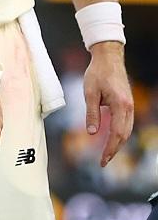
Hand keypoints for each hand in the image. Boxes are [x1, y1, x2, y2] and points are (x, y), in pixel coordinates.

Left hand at [84, 41, 133, 165]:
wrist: (108, 58)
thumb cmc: (97, 73)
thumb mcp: (89, 93)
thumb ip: (92, 113)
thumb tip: (92, 133)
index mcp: (120, 105)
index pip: (117, 134)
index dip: (110, 149)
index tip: (102, 160)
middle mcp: (129, 107)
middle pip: (124, 135)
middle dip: (114, 149)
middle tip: (103, 162)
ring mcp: (130, 105)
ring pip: (127, 130)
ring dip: (118, 143)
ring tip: (107, 153)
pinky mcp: (127, 103)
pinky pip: (126, 123)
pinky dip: (120, 133)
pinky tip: (112, 139)